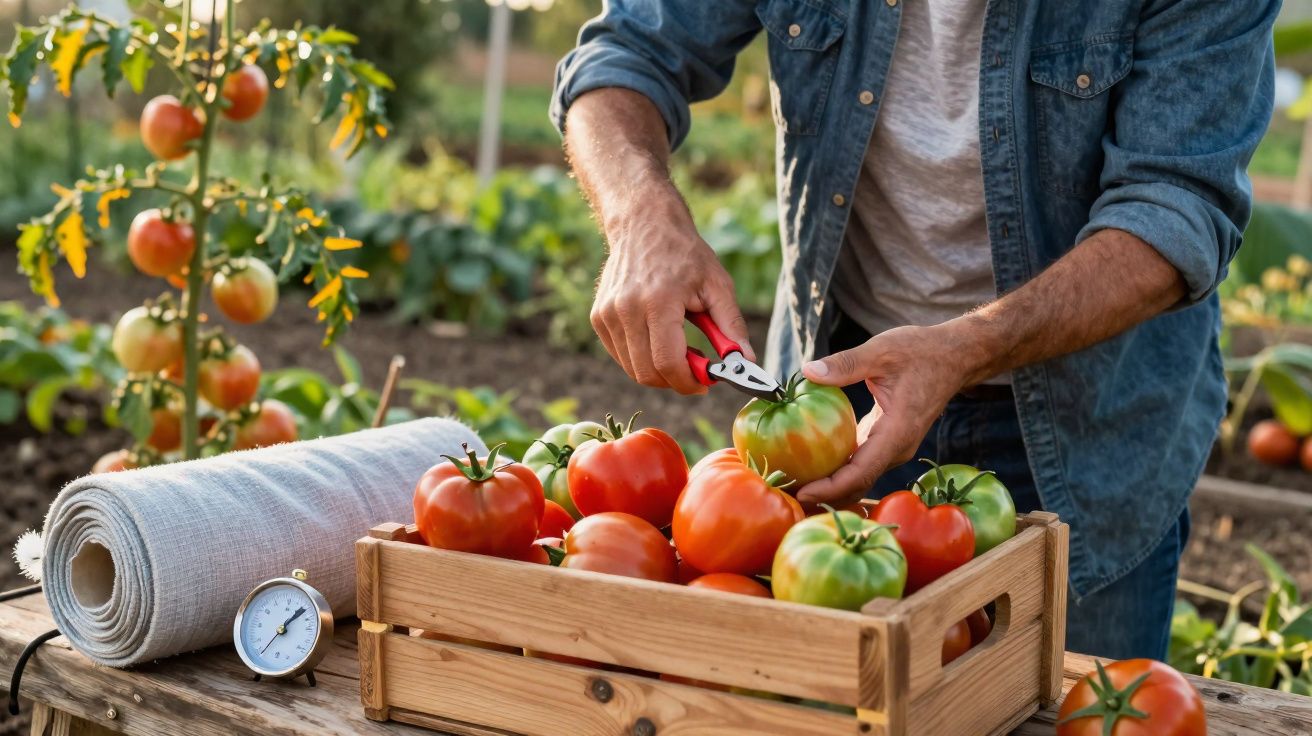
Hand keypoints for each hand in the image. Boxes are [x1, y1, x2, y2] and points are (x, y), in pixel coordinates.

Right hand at [591, 186, 752, 394]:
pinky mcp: (598, 318)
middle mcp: (626, 310)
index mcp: (658, 301)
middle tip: (696, 370)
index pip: (668, 363)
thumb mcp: (717, 284)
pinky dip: (642, 358)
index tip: (705, 384)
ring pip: (633, 369)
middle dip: (675, 381)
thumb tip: (747, 362)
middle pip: (648, 373)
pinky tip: (659, 338)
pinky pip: (622, 356)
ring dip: (659, 370)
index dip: (688, 382)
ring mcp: (607, 314)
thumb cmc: (684, 253)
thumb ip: (732, 326)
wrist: (643, 224)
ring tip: (680, 348)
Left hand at [794, 324, 982, 506]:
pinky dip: (837, 470)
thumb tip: (808, 372)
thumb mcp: (882, 351)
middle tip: (786, 495)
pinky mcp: (886, 441)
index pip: (860, 473)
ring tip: (792, 486)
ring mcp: (893, 448)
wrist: (954, 356)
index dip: (830, 488)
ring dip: (828, 486)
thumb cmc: (921, 352)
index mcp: (897, 432)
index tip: (802, 492)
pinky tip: (810, 466)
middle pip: (858, 484)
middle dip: (824, 495)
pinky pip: (860, 464)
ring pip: (859, 478)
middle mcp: (897, 448)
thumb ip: (846, 363)